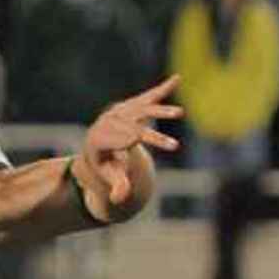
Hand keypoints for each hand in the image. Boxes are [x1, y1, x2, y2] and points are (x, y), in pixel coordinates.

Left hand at [82, 75, 183, 203]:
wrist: (99, 144)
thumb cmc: (106, 165)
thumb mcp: (109, 176)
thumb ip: (116, 187)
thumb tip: (119, 200)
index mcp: (98, 140)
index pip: (112, 140)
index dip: (123, 139)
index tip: (135, 139)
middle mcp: (107, 122)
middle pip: (131, 127)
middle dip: (152, 136)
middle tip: (173, 147)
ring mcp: (120, 111)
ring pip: (142, 110)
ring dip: (161, 111)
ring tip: (179, 113)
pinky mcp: (132, 105)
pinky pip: (148, 97)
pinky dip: (163, 89)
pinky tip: (177, 78)